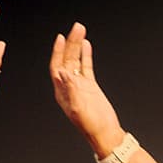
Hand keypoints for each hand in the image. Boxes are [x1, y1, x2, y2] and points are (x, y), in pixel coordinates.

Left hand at [49, 22, 123, 152]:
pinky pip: (86, 67)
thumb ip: (71, 89)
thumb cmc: (91, 126)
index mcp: (62, 92)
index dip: (58, 52)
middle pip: (67, 60)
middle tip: (76, 28)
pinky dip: (86, 55)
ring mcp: (80, 85)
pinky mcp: (90, 87)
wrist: (106, 134)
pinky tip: (87, 45)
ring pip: (77, 61)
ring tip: (81, 30)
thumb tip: (63, 72)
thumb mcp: (78, 108)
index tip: (61, 38)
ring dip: (78, 45)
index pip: (56, 67)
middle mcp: (69, 87)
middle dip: (70, 43)